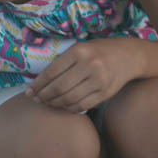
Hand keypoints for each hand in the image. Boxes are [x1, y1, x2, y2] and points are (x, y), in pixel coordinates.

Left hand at [26, 38, 140, 111]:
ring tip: (47, 102)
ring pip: (69, 99)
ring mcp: (98, 81)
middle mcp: (89, 66)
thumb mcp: (80, 48)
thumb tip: (39, 80)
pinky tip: (62, 106)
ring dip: (54, 103)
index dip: (38, 84)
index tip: (28, 91)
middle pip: (59, 87)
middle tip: (35, 99)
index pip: (52, 72)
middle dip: (43, 95)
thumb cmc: (98, 51)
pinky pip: (82, 105)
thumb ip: (63, 62)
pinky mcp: (105, 93)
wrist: (128, 56)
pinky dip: (69, 108)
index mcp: (79, 51)